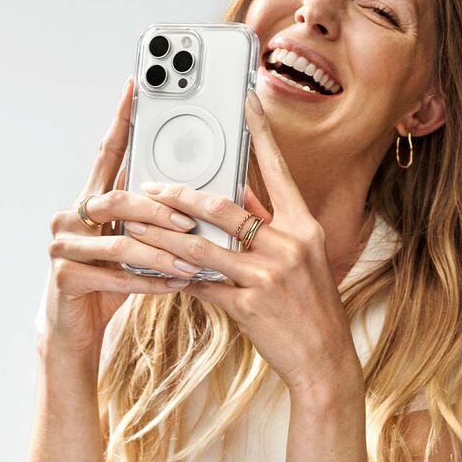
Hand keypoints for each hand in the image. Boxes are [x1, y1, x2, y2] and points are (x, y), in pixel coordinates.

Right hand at [44, 75, 206, 356]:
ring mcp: (62, 245)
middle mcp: (70, 216)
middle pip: (117, 198)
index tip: (135, 88)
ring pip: (120, 240)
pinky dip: (148, 282)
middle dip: (157, 209)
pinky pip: (114, 275)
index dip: (120, 121)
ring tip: (194, 262)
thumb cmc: (109, 283)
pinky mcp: (64, 276)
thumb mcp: (132, 247)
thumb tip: (196, 201)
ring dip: (162, 252)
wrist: (74, 330)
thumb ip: (151, 222)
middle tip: (190, 220)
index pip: (107, 155)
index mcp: (89, 202)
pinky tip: (175, 285)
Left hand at [123, 90, 364, 403]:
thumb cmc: (311, 307)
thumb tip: (236, 199)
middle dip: (179, 197)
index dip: (261, 133)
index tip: (245, 100)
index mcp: (303, 227)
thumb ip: (269, 228)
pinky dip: (178, 278)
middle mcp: (289, 245)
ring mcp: (268, 276)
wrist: (325, 360)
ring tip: (136, 226)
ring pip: (201, 246)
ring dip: (162, 236)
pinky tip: (157, 273)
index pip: (279, 170)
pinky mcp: (249, 306)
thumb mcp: (301, 259)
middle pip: (222, 208)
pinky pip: (202, 285)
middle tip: (150, 189)